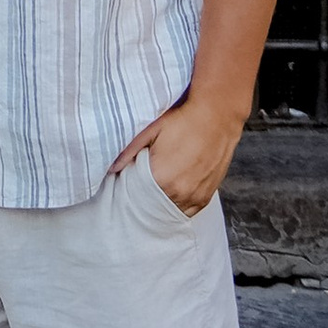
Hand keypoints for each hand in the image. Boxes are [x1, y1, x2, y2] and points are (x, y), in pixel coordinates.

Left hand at [115, 89, 242, 216]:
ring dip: (162, 202)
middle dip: (144, 196)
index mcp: (162, 177)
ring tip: (156, 187)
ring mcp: (195, 197)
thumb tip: (112, 167)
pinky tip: (172, 194)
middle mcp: (180, 192)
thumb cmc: (183, 119)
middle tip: (140, 184)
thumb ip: (129, 151)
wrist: (216, 116)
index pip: (136, 194)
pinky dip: (178, 205)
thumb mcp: (151, 130)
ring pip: (170, 210)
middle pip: (153, 204)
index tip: (127, 180)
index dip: (130, 187)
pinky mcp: (207, 197)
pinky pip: (188, 211)